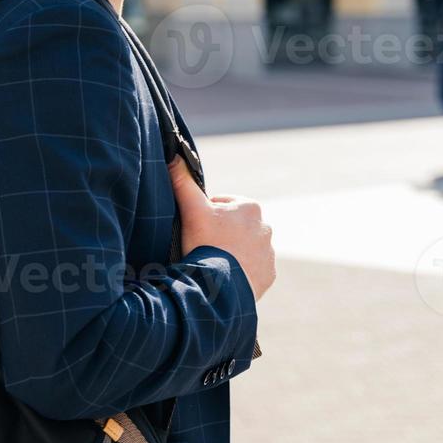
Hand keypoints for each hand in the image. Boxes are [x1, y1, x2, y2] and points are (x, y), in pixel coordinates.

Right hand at [169, 159, 275, 300]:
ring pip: (244, 247)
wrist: (220, 286)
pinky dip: (241, 271)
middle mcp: (265, 227)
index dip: (205, 214)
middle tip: (203, 245)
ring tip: (213, 262)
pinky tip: (225, 276)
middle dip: (221, 232)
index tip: (197, 228)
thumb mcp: (192, 209)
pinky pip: (253, 269)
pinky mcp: (268, 274)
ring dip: (231, 252)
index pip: (222, 204)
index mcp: (250, 207)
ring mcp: (268, 252)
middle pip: (235, 226)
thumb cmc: (206, 243)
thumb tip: (174, 156)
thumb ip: (183, 182)